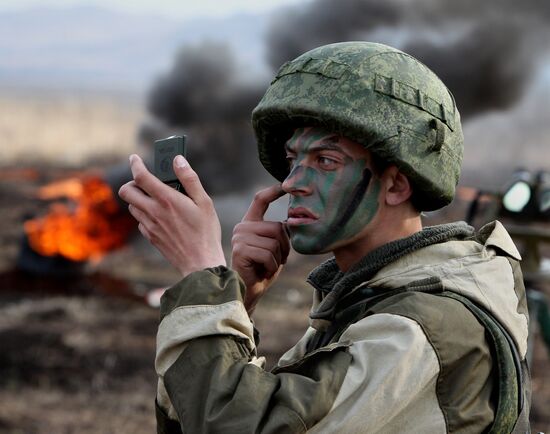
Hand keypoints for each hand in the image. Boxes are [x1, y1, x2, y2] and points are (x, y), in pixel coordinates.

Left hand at [118, 154, 225, 276]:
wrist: (200, 263)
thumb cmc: (206, 232)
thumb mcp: (204, 202)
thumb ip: (190, 179)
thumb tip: (178, 160)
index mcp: (167, 200)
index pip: (141, 176)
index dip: (135, 164)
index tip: (135, 158)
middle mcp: (153, 212)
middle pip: (126, 191)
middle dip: (132, 182)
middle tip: (145, 182)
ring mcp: (150, 226)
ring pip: (132, 206)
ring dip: (139, 198)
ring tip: (156, 199)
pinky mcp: (150, 237)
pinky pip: (140, 221)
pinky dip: (145, 214)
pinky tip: (161, 216)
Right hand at [231, 185, 288, 313]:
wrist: (248, 290)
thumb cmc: (263, 269)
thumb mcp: (275, 247)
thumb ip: (279, 232)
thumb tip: (291, 220)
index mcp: (250, 223)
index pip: (260, 200)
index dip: (273, 191)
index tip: (284, 184)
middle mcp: (242, 226)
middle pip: (277, 227)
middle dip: (284, 247)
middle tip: (275, 260)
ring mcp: (239, 237)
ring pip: (274, 242)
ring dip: (278, 259)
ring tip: (267, 266)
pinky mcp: (240, 250)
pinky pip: (268, 254)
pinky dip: (272, 267)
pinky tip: (262, 271)